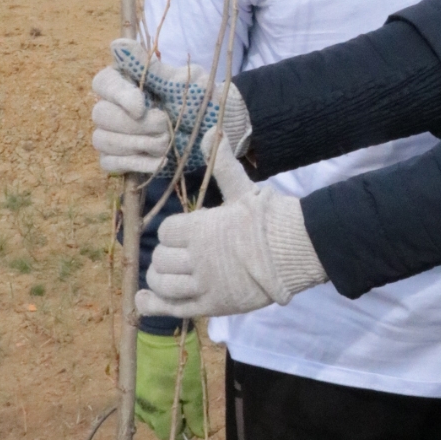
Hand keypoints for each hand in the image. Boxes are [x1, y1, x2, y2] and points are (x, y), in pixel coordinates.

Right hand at [91, 39, 250, 176]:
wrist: (218, 130)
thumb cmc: (200, 99)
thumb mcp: (181, 82)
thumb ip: (148, 68)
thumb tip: (117, 45)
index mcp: (127, 82)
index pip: (103, 83)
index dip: (119, 96)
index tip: (141, 107)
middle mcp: (115, 106)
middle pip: (101, 115)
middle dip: (134, 125)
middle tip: (164, 124)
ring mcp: (116, 134)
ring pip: (102, 140)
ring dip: (136, 144)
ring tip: (166, 142)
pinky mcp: (122, 158)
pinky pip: (109, 163)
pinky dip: (134, 164)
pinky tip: (157, 161)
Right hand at [134, 328, 205, 439]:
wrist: (157, 329)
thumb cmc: (179, 356)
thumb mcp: (194, 385)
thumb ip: (195, 413)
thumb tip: (198, 434)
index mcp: (156, 409)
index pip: (167, 435)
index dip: (182, 431)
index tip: (191, 421)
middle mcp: (140, 407)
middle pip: (157, 426)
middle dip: (171, 419)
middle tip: (184, 403)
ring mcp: (132, 395)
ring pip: (148, 414)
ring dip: (160, 409)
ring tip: (172, 392)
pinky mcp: (128, 383)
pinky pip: (141, 400)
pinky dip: (152, 398)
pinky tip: (160, 384)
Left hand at [135, 131, 327, 319]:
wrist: (296, 250)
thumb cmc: (269, 218)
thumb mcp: (244, 189)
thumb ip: (224, 165)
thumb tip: (212, 132)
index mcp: (200, 228)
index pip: (166, 232)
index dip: (172, 233)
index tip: (184, 235)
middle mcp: (197, 257)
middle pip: (161, 259)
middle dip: (167, 256)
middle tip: (180, 256)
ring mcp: (204, 284)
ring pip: (163, 283)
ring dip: (161, 279)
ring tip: (171, 276)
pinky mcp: (212, 304)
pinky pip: (172, 308)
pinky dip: (152, 305)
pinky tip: (143, 301)